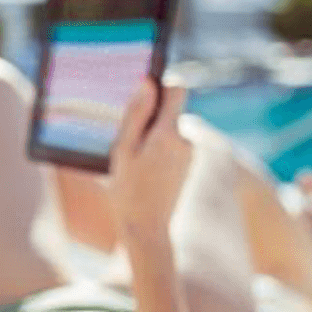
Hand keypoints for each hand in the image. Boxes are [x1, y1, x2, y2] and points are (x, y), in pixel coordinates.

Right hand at [109, 81, 191, 237]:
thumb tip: (148, 82)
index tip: (144, 90)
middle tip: (129, 139)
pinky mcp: (187, 164)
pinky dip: (157, 149)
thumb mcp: (123, 149)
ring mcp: (189, 153)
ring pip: (168, 128)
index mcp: (167, 133)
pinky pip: (171, 144)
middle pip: (170, 109)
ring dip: (152, 135)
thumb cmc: (128, 190)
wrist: (147, 228)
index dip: (161, 84)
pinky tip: (144, 170)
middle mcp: (184, 141)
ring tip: (134, 160)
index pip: (177, 88)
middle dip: (150, 116)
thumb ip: (136, 114)